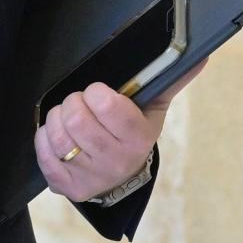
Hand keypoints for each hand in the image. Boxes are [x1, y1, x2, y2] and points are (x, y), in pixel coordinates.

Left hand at [34, 59, 203, 201]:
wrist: (124, 179)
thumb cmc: (134, 134)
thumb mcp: (152, 108)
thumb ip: (170, 79)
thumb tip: (200, 55)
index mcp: (138, 138)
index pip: (107, 105)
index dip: (96, 93)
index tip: (98, 92)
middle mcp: (116, 161)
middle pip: (76, 119)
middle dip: (73, 103)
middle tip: (81, 104)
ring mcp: (91, 177)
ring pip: (57, 134)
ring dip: (57, 118)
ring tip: (70, 119)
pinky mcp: (68, 187)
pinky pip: (43, 152)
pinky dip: (45, 138)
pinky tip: (59, 137)